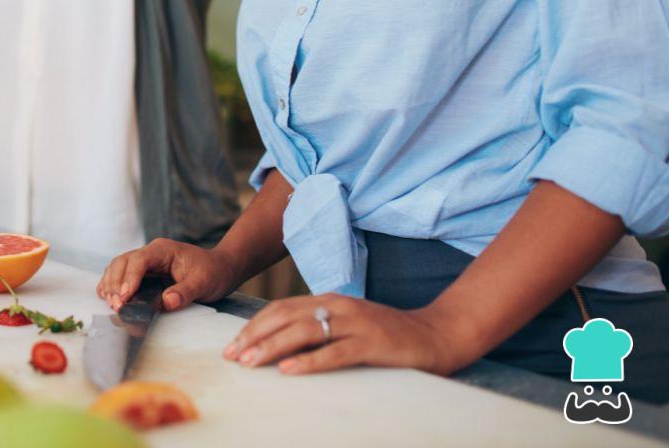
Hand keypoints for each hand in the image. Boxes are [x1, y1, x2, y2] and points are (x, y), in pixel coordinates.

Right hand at [96, 238, 241, 312]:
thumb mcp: (204, 283)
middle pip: (123, 262)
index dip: (129, 278)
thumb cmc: (212, 273)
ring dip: (111, 285)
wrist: (219, 269)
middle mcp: (151, 252)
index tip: (125, 297)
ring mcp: (145, 261)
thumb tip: (166, 302)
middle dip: (116, 283)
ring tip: (112, 304)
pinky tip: (109, 297)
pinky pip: (121, 275)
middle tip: (116, 306)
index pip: (139, 260)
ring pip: (118, 267)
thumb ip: (185, 291)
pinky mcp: (143, 273)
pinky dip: (112, 285)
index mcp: (163, 250)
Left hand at [224, 293, 474, 376]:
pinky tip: (288, 371)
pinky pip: (334, 352)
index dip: (254, 325)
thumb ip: (320, 327)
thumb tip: (280, 345)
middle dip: (254, 336)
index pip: (281, 308)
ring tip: (250, 362)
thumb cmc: (387, 335)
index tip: (232, 345)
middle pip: (285, 316)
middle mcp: (338, 306)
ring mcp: (356, 323)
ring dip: (272, 347)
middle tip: (231, 356)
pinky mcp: (372, 343)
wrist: (437, 334)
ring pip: (304, 331)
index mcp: (329, 299)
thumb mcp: (348, 325)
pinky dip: (308, 361)